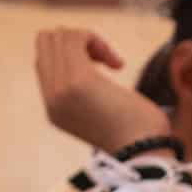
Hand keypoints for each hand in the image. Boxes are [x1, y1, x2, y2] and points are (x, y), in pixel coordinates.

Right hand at [35, 27, 170, 153]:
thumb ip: (89, 94)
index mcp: (55, 108)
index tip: (102, 68)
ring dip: (90, 40)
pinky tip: (117, 65)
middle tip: (106, 61)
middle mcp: (51, 99)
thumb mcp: (106, 113)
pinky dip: (96, 40)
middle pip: (46, 43)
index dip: (71, 53)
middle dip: (77, 41)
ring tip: (113, 63)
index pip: (44, 60)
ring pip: (58, 36)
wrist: (147, 156)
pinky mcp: (79, 82)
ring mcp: (61, 90)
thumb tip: (92, 65)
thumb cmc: (140, 135)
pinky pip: (76, 37)